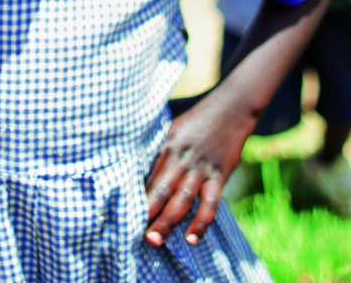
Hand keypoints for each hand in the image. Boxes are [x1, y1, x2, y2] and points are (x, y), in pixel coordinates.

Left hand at [143, 95, 255, 246]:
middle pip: (160, 189)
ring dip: (168, 221)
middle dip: (147, 212)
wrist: (230, 109)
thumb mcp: (171, 130)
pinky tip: (192, 239)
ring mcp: (200, 168)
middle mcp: (180, 158)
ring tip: (155, 240)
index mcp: (165, 147)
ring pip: (182, 198)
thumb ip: (157, 151)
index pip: (146, 176)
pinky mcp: (219, 175)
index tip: (120, 215)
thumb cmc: (196, 122)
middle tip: (132, 234)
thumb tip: (136, 172)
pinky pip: (210, 202)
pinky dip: (202, 221)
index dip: (134, 196)